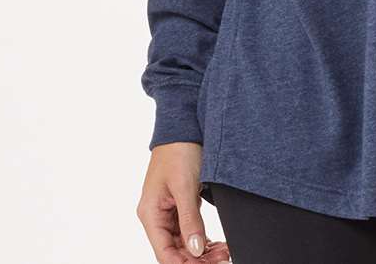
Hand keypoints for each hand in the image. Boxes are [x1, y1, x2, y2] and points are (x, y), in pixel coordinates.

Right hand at [137, 142, 231, 262]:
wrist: (183, 125)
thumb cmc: (179, 151)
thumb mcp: (185, 186)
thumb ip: (190, 219)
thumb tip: (195, 250)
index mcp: (151, 213)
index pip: (164, 252)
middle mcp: (157, 216)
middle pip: (175, 250)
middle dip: (198, 259)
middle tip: (223, 259)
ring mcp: (168, 211)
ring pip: (184, 242)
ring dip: (202, 251)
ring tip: (224, 252)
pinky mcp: (180, 205)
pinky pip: (189, 230)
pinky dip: (202, 239)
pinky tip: (216, 244)